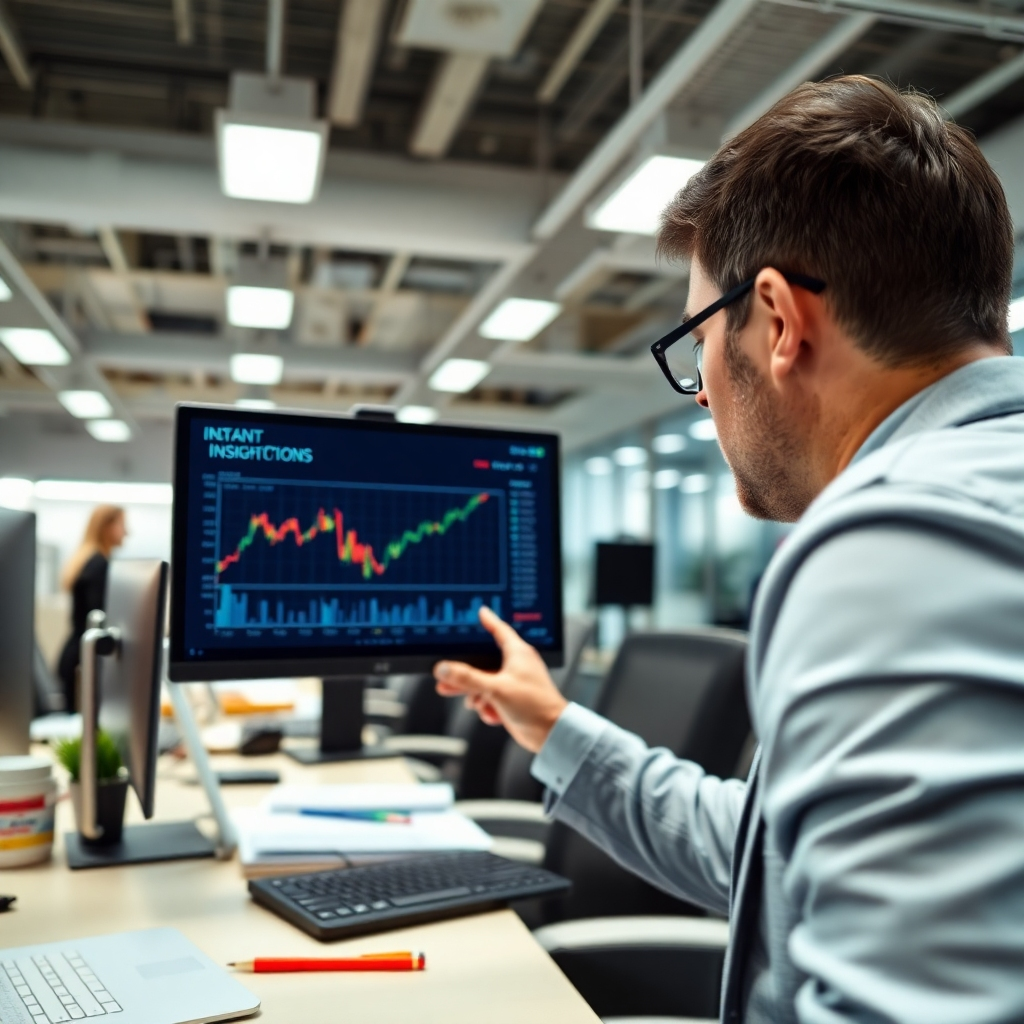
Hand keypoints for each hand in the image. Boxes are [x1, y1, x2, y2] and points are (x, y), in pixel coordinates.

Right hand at [434, 606, 567, 752]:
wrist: (550, 733)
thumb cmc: (533, 705)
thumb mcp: (495, 688)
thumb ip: (467, 678)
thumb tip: (444, 668)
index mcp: (518, 653)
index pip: (500, 630)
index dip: (489, 621)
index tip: (481, 612)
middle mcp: (516, 665)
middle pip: (483, 662)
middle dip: (465, 673)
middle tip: (445, 676)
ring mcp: (513, 683)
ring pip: (484, 682)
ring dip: (476, 694)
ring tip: (472, 702)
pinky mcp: (511, 700)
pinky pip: (491, 698)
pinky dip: (488, 706)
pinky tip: (492, 714)